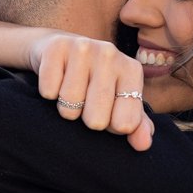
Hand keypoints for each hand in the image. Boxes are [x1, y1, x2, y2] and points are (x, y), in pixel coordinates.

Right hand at [28, 34, 153, 151]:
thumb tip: (143, 144)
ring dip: (66, 106)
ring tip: (69, 90)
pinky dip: (49, 93)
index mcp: (131, 70)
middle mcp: (110, 54)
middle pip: (96, 119)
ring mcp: (83, 48)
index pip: (125, 124)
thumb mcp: (119, 101)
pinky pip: (49, 91)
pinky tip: (56, 79)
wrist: (61, 48)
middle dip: (86, 119)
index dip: (111, 127)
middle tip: (85, 102)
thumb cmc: (94, 82)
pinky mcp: (56, 48)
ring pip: (70, 104)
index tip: (108, 113)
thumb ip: (135, 124)